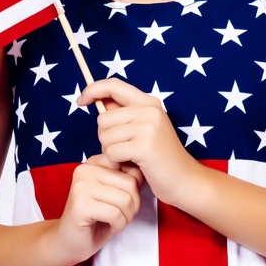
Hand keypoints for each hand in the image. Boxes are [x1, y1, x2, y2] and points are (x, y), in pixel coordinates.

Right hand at [52, 153, 142, 264]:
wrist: (70, 242)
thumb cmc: (97, 218)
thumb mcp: (116, 193)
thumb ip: (128, 179)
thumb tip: (144, 172)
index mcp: (95, 162)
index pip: (131, 167)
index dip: (135, 189)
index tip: (123, 200)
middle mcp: (85, 169)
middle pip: (131, 184)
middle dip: (133, 205)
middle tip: (121, 215)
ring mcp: (81, 186)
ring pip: (125, 199)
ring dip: (127, 217)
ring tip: (115, 221)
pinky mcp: (80, 205)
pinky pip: (115, 214)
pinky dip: (119, 225)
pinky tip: (109, 226)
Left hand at [79, 78, 199, 207]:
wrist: (185, 180)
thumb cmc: (160, 158)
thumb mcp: (145, 129)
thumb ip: (124, 114)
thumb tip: (98, 100)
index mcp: (149, 103)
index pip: (114, 85)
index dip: (93, 89)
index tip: (81, 100)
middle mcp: (149, 110)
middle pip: (103, 119)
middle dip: (105, 138)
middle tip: (123, 150)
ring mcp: (148, 127)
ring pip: (105, 136)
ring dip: (111, 152)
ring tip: (130, 158)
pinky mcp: (145, 146)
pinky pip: (112, 151)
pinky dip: (116, 162)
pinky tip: (131, 166)